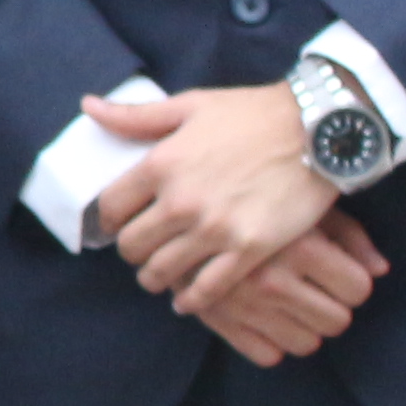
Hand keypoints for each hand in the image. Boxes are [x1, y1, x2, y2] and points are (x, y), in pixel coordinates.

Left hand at [88, 84, 337, 317]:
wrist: (317, 130)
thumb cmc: (252, 114)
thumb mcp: (189, 105)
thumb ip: (136, 116)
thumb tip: (88, 107)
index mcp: (160, 164)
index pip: (110, 208)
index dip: (108, 221)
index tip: (117, 225)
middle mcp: (180, 201)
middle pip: (131, 246)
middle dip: (131, 251)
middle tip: (142, 251)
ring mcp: (214, 229)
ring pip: (161, 272)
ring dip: (155, 277)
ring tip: (160, 275)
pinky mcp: (249, 250)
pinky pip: (207, 290)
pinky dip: (191, 300)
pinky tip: (188, 299)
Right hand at [196, 207, 388, 368]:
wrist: (179, 197)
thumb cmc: (256, 194)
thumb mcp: (306, 202)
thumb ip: (350, 235)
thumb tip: (380, 270)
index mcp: (300, 246)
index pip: (358, 289)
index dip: (353, 282)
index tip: (338, 271)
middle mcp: (273, 279)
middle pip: (337, 322)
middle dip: (332, 307)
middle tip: (315, 288)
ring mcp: (245, 304)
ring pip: (306, 344)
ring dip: (305, 327)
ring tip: (291, 302)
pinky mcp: (218, 319)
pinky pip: (266, 355)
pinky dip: (272, 342)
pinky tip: (265, 316)